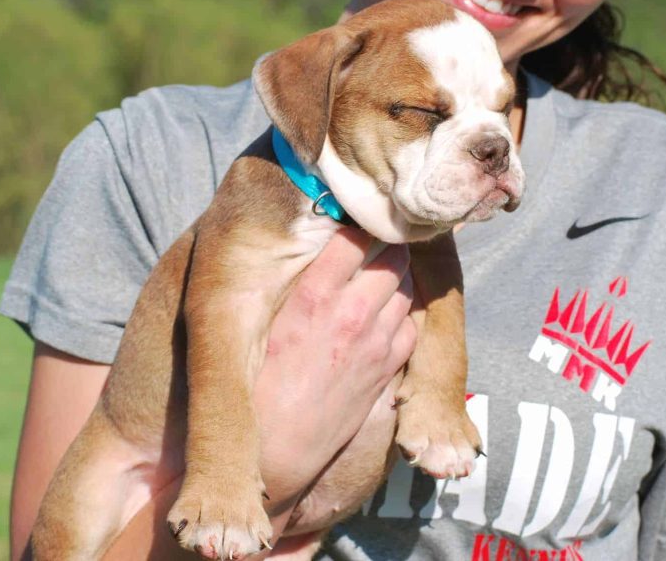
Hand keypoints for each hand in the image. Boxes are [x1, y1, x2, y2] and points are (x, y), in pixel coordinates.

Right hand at [254, 225, 416, 508]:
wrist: (276, 452)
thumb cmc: (255, 386)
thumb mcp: (261, 324)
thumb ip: (291, 284)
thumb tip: (305, 247)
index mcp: (314, 297)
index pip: (353, 235)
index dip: (355, 220)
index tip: (350, 214)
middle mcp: (352, 314)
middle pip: (392, 254)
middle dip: (384, 241)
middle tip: (373, 235)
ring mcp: (377, 342)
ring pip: (406, 285)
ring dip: (396, 272)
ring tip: (379, 268)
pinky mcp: (388, 368)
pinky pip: (410, 323)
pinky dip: (403, 309)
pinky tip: (385, 309)